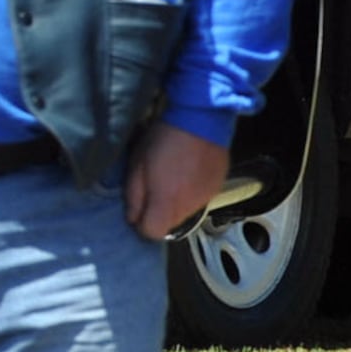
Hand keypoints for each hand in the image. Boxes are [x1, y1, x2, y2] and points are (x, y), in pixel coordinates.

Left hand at [121, 124, 229, 241]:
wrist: (200, 118)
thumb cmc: (162, 140)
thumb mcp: (137, 165)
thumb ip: (133, 197)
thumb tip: (133, 219)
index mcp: (166, 203)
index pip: (153, 233)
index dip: (143, 224)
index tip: (140, 209)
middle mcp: (189, 206)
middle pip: (170, 224)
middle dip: (159, 213)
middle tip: (155, 187)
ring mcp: (206, 197)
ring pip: (185, 213)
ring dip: (176, 202)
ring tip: (173, 178)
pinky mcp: (217, 187)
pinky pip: (200, 200)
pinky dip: (192, 193)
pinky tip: (188, 172)